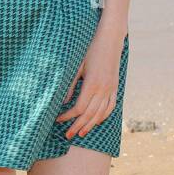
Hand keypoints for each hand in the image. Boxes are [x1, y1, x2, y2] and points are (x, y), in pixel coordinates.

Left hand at [56, 21, 122, 139]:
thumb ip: (70, 84)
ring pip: (101, 113)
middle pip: (89, 114)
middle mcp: (103, 89)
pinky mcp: (115, 87)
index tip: (57, 119)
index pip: (79, 108)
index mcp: (92, 84)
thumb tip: (62, 102)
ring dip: (90, 125)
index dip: (68, 116)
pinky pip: (111, 107)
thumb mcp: (77, 65)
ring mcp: (111, 89)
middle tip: (67, 136)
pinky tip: (95, 122)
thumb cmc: (90, 49)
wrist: (110, 39)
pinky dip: (103, 116)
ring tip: (80, 133)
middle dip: (77, 126)